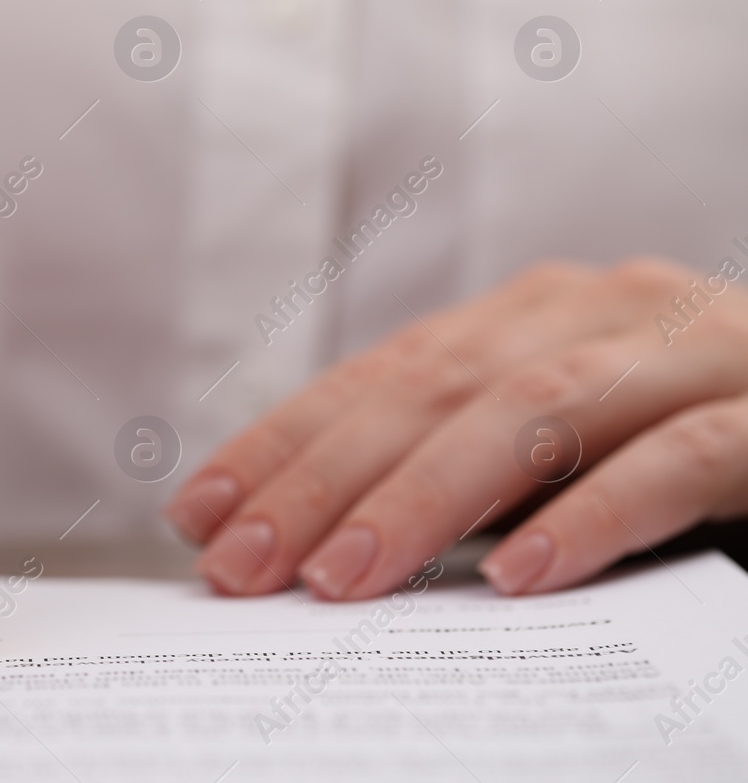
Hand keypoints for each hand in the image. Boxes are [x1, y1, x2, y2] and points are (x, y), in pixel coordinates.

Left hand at [164, 259, 747, 597]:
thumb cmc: (687, 433)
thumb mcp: (561, 442)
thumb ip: (466, 470)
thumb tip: (316, 543)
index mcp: (531, 315)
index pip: (379, 377)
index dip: (283, 440)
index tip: (198, 511)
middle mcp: (596, 311)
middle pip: (434, 391)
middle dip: (324, 477)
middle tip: (242, 561)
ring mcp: (688, 351)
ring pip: (535, 414)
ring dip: (427, 498)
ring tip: (344, 575)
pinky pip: (678, 459)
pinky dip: (595, 513)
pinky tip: (525, 574)